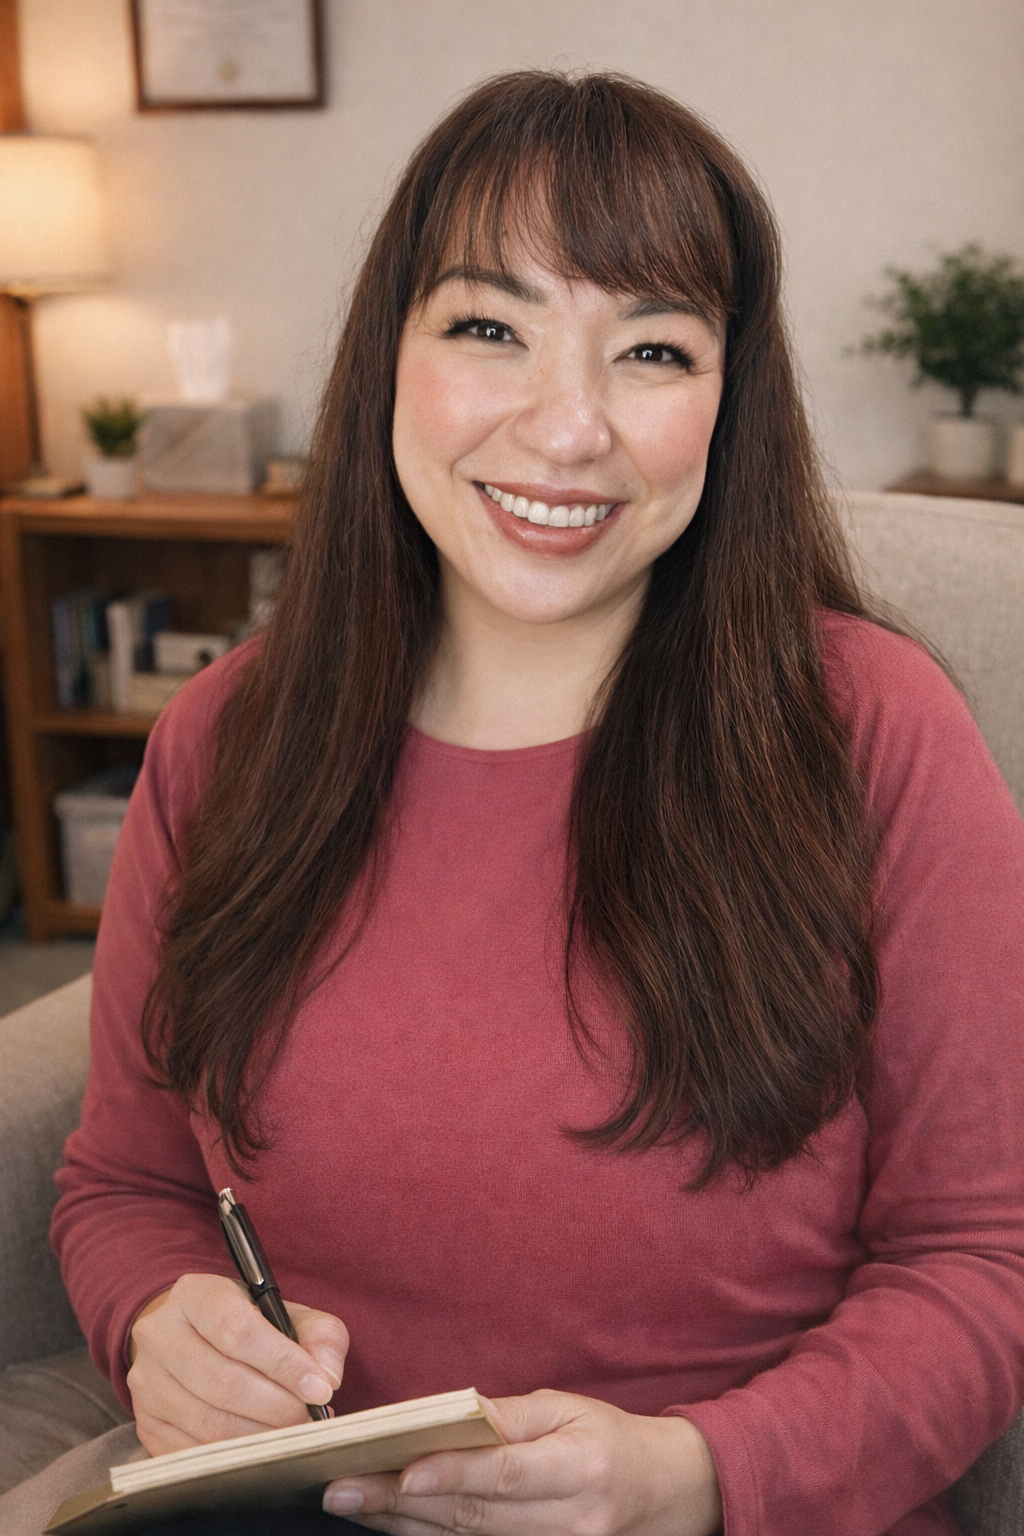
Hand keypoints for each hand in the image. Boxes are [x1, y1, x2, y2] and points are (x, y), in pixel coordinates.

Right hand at [127, 1273, 348, 1454]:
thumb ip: (318, 1335)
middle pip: (222, 1382)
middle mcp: (160, 1335)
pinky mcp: (146, 1425)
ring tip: (292, 1433)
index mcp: (196, 1295)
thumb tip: (327, 1374)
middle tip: (310, 1418)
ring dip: (260, 1436)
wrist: (190, 1338)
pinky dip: (234, 1457)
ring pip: (208, 1422)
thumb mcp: (284, 1312)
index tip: (319, 1387)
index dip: (283, 1363)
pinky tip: (261, 1449)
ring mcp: (146, 1383)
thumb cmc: (246, 1325)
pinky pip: (193, 1452)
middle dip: (277, 1407)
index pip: (238, 1331)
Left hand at [322, 1388, 721, 1535]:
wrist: (666, 1496)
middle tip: (342, 1487)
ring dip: (404, 1525)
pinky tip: (394, 1526)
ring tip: (352, 1503)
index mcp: (579, 1470)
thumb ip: (511, 1418)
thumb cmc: (611, 1440)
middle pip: (473, 1517)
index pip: (505, 1475)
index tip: (400, 1469)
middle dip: (401, 1502)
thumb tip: (453, 1414)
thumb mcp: (570, 1409)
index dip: (451, 1473)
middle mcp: (568, 1524)